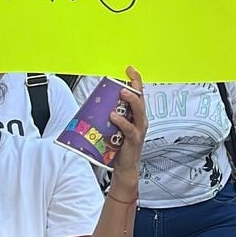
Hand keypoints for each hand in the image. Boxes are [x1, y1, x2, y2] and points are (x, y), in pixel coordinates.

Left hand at [107, 67, 147, 193]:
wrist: (125, 168)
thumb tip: (94, 104)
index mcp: (136, 115)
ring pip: (138, 111)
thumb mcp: (115, 127)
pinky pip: (129, 128)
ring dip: (131, 100)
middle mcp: (140, 120)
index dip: (136, 80)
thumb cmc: (119, 147)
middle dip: (136, 85)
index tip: (129, 69)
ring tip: (123, 92)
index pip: (138, 94)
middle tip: (128, 77)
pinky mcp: (133, 140)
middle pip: (141, 99)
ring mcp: (138, 130)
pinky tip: (114, 116)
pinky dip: (122, 121)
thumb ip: (110, 116)